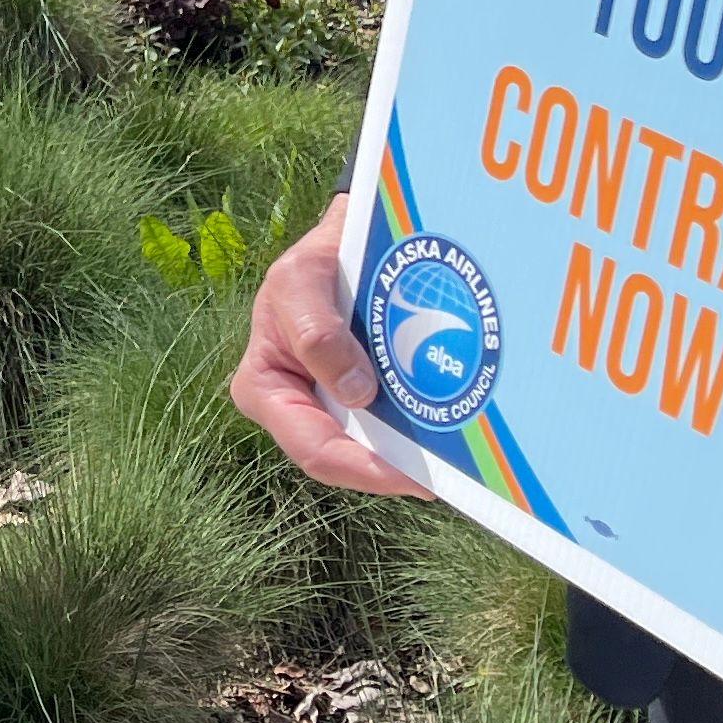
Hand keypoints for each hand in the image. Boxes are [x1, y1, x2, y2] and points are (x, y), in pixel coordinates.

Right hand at [232, 199, 434, 499]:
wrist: (349, 243)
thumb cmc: (313, 260)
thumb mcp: (299, 281)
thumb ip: (315, 333)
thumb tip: (357, 393)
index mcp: (264, 389)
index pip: (314, 448)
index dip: (361, 468)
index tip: (411, 475)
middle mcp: (297, 406)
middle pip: (349, 456)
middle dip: (394, 468)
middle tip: (446, 479)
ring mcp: (334, 404)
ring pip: (376, 447)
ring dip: (414, 454)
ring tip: (458, 463)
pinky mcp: (367, 397)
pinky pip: (395, 424)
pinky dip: (422, 429)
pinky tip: (454, 433)